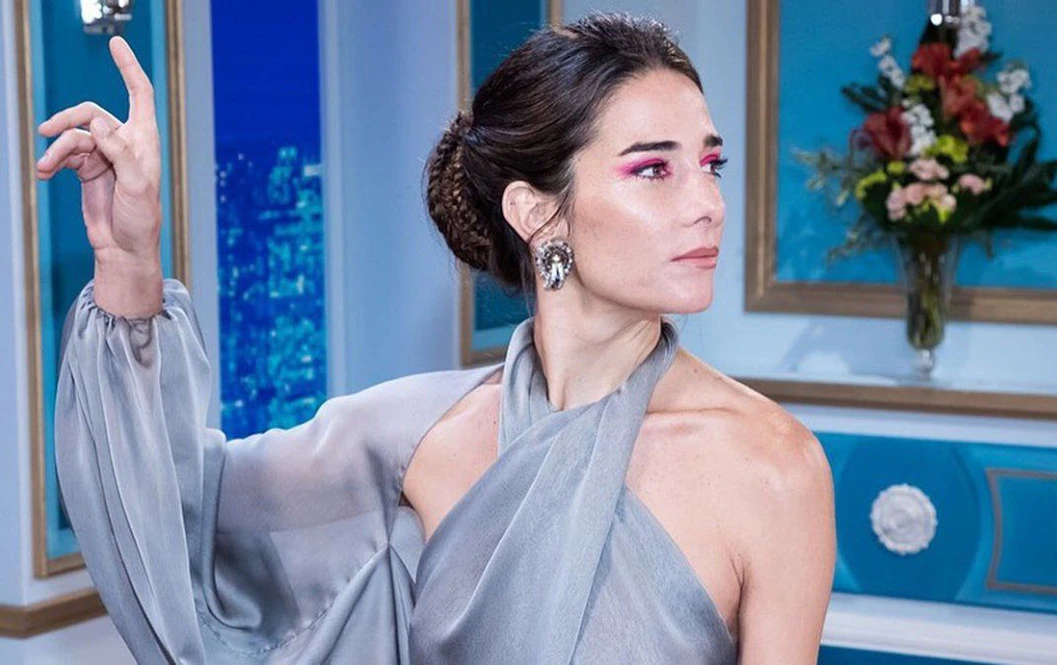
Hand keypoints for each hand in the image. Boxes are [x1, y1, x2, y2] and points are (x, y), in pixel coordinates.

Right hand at [34, 35, 161, 270]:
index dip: (129, 68)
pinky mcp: (88, 169)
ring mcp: (104, 155)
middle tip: (47, 132)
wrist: (124, 248)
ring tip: (45, 168)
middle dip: (68, 121)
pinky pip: (65, 155)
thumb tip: (99, 125)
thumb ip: (120, 154)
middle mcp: (124, 142)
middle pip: (91, 114)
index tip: (116, 43)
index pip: (139, 94)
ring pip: (73, 137)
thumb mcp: (137, 186)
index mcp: (144, 140)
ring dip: (57, 151)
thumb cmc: (141, 219)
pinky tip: (44, 174)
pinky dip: (53, 161)